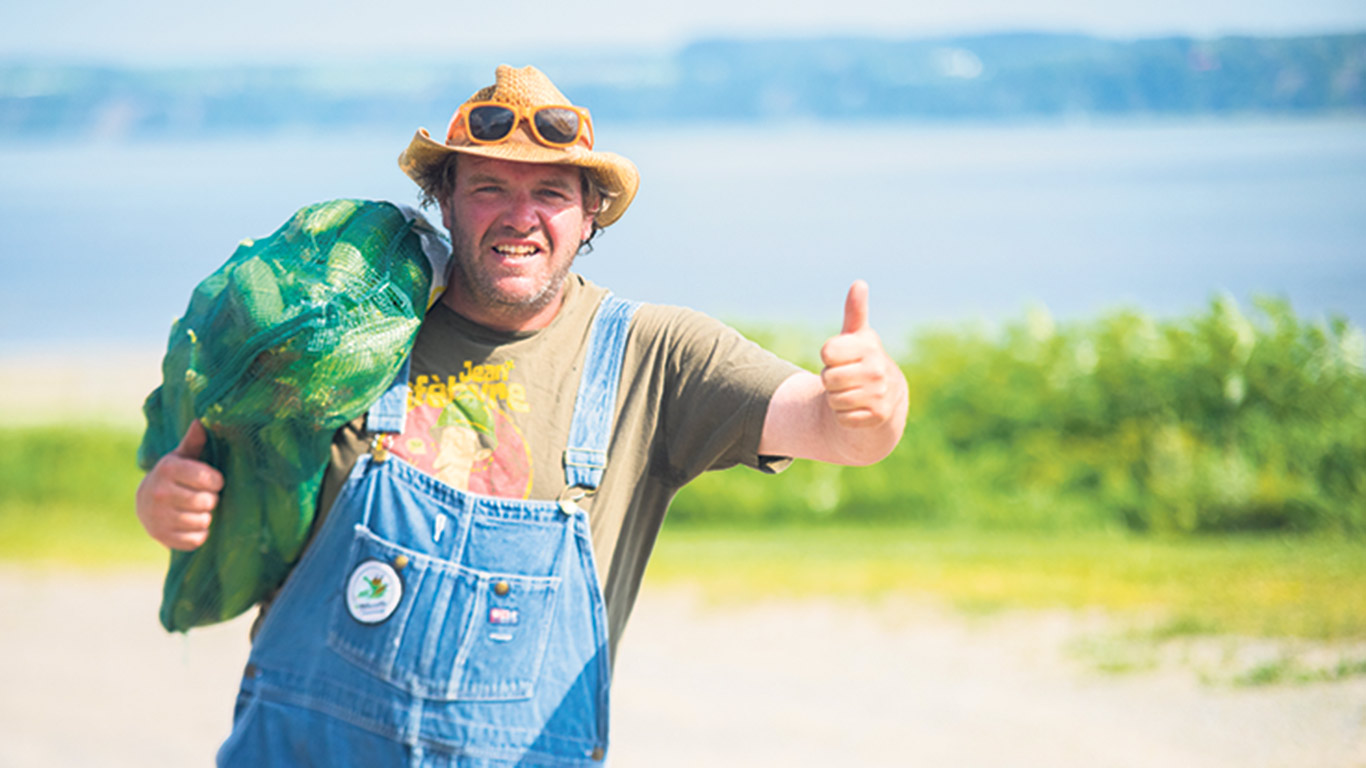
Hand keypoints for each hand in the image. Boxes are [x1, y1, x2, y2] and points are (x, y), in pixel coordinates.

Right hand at [135, 420, 222, 550]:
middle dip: (211, 499)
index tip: (213, 481)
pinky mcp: (161, 537)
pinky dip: (199, 534)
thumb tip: (202, 420)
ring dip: (206, 517)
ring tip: (196, 509)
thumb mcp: (182, 456)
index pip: (208, 479)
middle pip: (207, 501)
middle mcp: (159, 493)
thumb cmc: (174, 476)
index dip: (216, 481)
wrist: (145, 504)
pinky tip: (191, 524)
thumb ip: (194, 441)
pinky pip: (196, 539)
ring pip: (203, 521)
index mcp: (168, 469)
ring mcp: (158, 517)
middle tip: (203, 496)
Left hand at [819, 280, 904, 430]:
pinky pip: (842, 418)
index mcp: (869, 346)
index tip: (840, 357)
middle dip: (830, 380)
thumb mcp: (858, 337)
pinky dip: (844, 416)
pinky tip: (858, 407)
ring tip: (852, 391)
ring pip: (833, 400)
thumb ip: (855, 312)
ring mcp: (879, 393)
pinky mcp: (878, 416)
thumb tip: (859, 283)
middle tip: (845, 377)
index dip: (828, 357)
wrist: (887, 395)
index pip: (827, 352)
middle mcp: (878, 369)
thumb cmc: (863, 360)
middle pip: (828, 378)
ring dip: (837, 399)